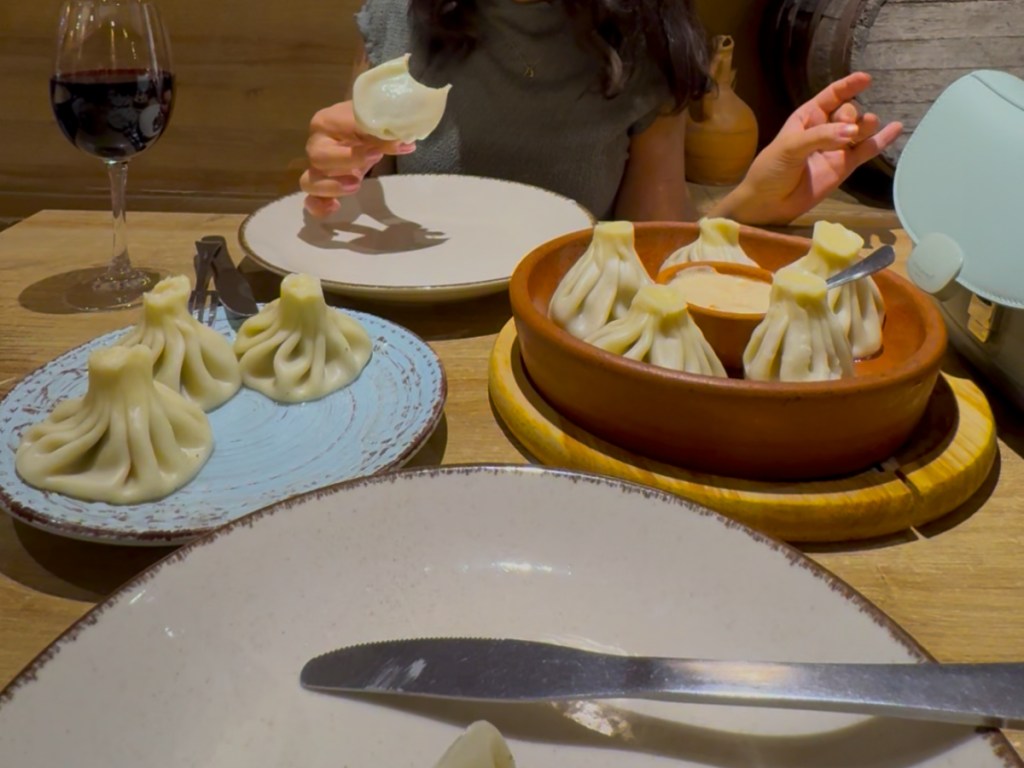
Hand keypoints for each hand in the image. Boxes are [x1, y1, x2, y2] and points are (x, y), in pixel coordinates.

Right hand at [299, 101, 414, 217]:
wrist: (358, 126)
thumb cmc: (364, 122)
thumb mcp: (375, 123)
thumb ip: (386, 134)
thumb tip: (403, 143)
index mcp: (326, 122)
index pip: (338, 132)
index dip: (359, 139)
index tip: (380, 150)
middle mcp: (316, 144)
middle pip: (318, 157)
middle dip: (346, 161)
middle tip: (373, 159)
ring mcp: (316, 167)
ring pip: (309, 181)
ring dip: (331, 187)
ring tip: (356, 185)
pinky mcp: (321, 185)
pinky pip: (311, 200)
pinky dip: (319, 206)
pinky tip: (335, 207)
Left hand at [716, 73, 901, 225]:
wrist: (768, 204)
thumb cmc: (771, 170)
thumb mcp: (789, 147)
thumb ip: (820, 137)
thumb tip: (852, 133)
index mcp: (807, 118)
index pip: (831, 96)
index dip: (848, 86)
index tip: (866, 78)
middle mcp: (825, 129)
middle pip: (849, 113)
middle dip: (851, 115)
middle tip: (846, 129)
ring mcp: (836, 148)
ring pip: (860, 130)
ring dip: (867, 126)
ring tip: (868, 126)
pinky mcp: (844, 167)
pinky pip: (866, 151)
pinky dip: (881, 141)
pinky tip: (897, 128)